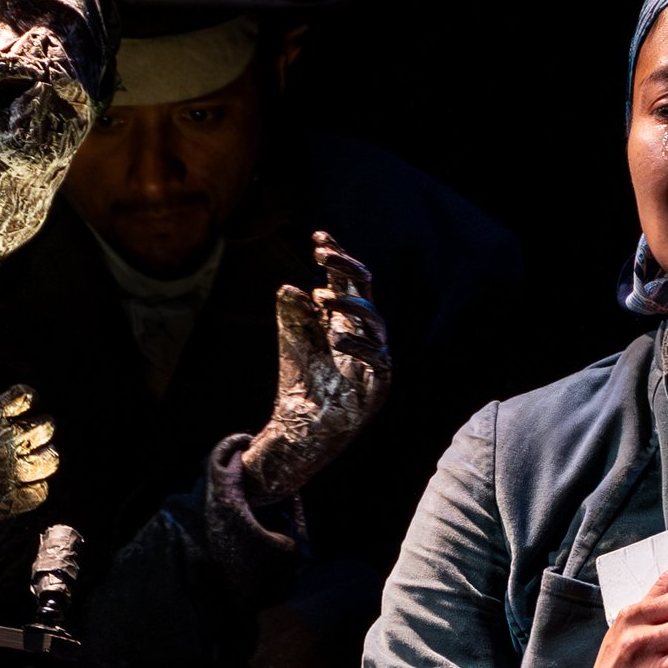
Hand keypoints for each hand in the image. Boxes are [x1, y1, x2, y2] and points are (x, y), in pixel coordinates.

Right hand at [0, 381, 57, 546]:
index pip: (25, 398)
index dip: (26, 399)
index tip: (21, 405)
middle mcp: (1, 445)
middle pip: (44, 427)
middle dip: (40, 426)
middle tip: (30, 433)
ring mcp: (6, 476)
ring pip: (50, 460)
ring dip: (44, 456)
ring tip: (32, 459)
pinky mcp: (4, 505)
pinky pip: (40, 494)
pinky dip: (37, 488)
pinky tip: (25, 485)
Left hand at [241, 232, 390, 496]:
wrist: (299, 431)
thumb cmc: (300, 385)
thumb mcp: (292, 342)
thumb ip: (292, 314)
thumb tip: (290, 287)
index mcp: (345, 320)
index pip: (346, 280)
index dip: (337, 256)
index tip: (318, 236)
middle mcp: (363, 334)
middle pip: (365, 291)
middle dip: (346, 268)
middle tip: (322, 253)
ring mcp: (372, 359)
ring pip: (374, 322)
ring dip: (350, 304)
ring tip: (322, 296)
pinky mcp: (375, 387)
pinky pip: (378, 361)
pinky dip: (359, 346)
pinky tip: (336, 338)